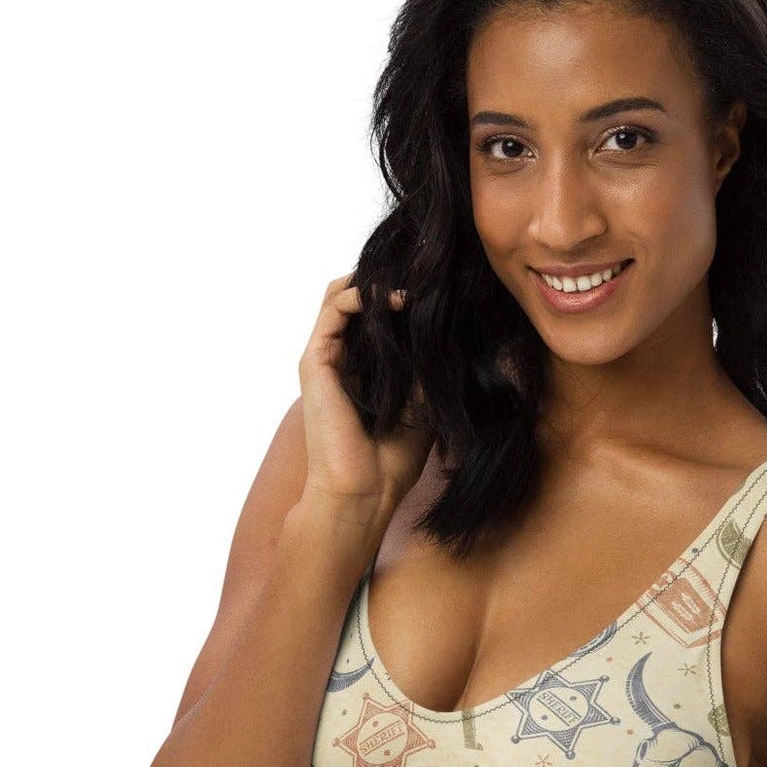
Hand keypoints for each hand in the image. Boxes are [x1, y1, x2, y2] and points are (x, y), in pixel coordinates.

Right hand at [297, 269, 432, 512]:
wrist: (364, 491)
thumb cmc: (393, 460)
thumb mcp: (424, 401)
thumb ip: (429, 365)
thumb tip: (451, 325)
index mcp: (363, 369)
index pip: (376, 316)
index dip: (401, 296)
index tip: (435, 289)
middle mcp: (341, 359)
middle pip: (356, 299)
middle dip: (387, 281)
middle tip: (423, 275)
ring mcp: (325, 359)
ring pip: (341, 296)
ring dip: (375, 282)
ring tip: (411, 281)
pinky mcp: (315, 362)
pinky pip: (334, 310)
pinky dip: (362, 294)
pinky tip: (396, 298)